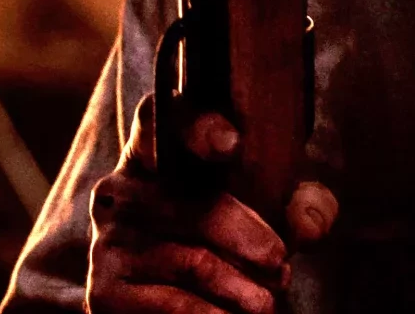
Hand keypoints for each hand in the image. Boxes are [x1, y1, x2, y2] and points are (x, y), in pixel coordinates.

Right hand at [86, 93, 338, 312]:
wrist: (167, 292)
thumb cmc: (228, 229)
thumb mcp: (268, 205)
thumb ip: (302, 203)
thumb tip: (310, 225)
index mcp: (155, 150)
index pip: (160, 118)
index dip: (194, 126)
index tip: (233, 144)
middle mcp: (121, 188)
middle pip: (196, 206)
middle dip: (249, 239)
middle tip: (280, 263)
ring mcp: (108, 239)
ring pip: (190, 261)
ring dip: (240, 288)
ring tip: (267, 301)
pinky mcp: (104, 290)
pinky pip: (170, 305)